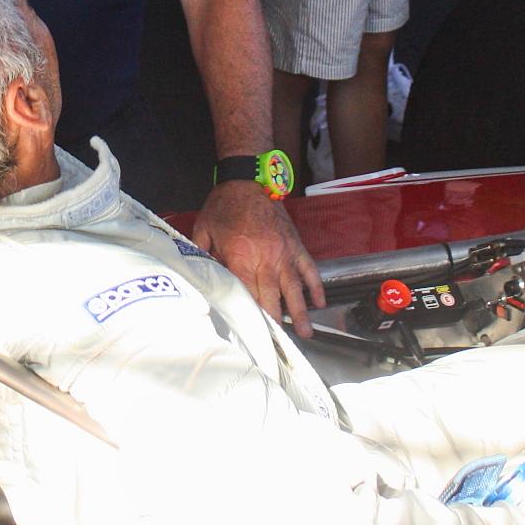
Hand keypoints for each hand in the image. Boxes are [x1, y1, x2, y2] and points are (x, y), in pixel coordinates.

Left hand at [192, 181, 324, 336]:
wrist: (248, 178)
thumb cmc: (223, 205)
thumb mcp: (204, 231)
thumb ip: (205, 257)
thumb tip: (204, 280)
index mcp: (241, 258)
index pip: (248, 295)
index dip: (253, 317)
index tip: (256, 337)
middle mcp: (266, 259)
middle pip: (273, 298)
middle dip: (277, 323)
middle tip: (283, 345)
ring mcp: (285, 253)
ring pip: (295, 289)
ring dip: (301, 312)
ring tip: (306, 333)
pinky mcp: (296, 245)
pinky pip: (309, 269)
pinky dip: (316, 286)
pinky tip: (320, 302)